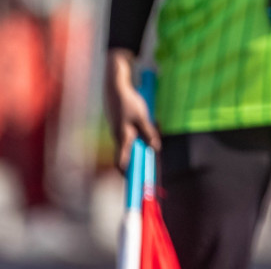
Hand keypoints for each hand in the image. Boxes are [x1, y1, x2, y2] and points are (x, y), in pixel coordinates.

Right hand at [104, 50, 160, 174]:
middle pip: (127, 155)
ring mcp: (118, 131)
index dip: (126, 174)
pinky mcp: (120, 125)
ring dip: (139, 148)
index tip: (134, 184)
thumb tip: (155, 148)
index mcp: (123, 137)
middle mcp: (118, 137)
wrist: (115, 87)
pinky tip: (145, 134)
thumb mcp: (142, 117)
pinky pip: (129, 136)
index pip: (121, 162)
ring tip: (150, 149)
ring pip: (129, 145)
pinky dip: (137, 138)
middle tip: (147, 173)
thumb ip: (149, 133)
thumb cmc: (129, 102)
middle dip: (137, 163)